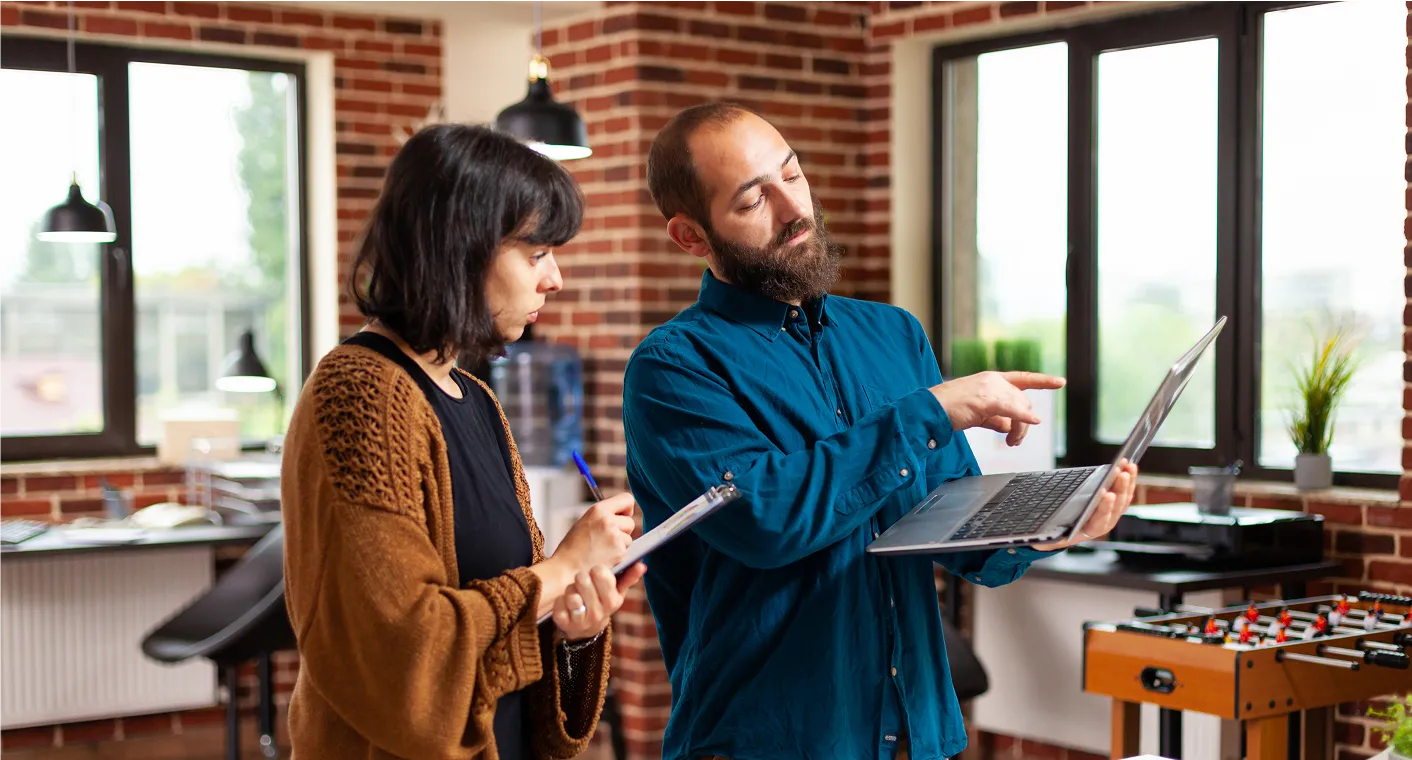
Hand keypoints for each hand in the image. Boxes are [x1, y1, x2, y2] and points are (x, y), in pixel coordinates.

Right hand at [530, 493, 635, 619]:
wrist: (565, 569)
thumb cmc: (573, 549)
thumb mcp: (585, 523)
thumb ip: (603, 517)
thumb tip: (624, 515)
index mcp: (598, 510)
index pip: (627, 499)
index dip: (626, 510)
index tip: (621, 517)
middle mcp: (607, 520)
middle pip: (630, 522)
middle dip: (623, 531)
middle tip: (605, 541)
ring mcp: (615, 537)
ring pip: (629, 539)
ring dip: (620, 546)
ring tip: (601, 551)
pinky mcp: (620, 552)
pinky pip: (627, 553)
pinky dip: (619, 557)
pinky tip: (604, 560)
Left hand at [553, 563, 646, 640]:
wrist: (586, 628)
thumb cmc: (602, 602)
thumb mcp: (616, 592)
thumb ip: (628, 578)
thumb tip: (641, 565)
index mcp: (612, 601)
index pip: (601, 574)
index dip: (596, 570)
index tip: (596, 572)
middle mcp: (597, 613)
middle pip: (582, 580)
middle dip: (581, 577)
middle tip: (583, 580)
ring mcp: (580, 620)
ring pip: (571, 593)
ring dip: (570, 589)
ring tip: (575, 592)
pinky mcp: (563, 622)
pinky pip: (559, 603)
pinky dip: (560, 599)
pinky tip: (565, 602)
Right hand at [930, 371, 1065, 445]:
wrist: (930, 410)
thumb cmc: (950, 411)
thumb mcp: (978, 413)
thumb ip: (995, 417)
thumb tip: (1009, 426)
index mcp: (991, 380)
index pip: (1022, 379)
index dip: (1042, 381)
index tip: (1061, 382)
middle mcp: (993, 380)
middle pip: (1023, 401)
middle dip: (1024, 424)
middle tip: (1015, 442)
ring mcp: (990, 388)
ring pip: (1019, 408)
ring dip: (1020, 429)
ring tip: (1012, 443)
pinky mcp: (985, 399)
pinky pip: (1012, 410)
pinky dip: (1024, 418)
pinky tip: (1031, 422)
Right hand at [1032, 459, 1138, 551]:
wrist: (1066, 535)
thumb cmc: (1058, 530)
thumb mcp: (1053, 530)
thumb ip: (1054, 524)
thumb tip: (1042, 511)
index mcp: (1090, 530)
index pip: (1100, 519)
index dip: (1105, 507)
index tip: (1107, 494)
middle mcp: (1105, 523)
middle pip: (1117, 506)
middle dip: (1120, 488)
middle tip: (1121, 474)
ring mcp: (1112, 514)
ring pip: (1124, 498)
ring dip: (1128, 481)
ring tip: (1129, 466)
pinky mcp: (1116, 506)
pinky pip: (1126, 493)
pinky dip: (1129, 480)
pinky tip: (1130, 467)